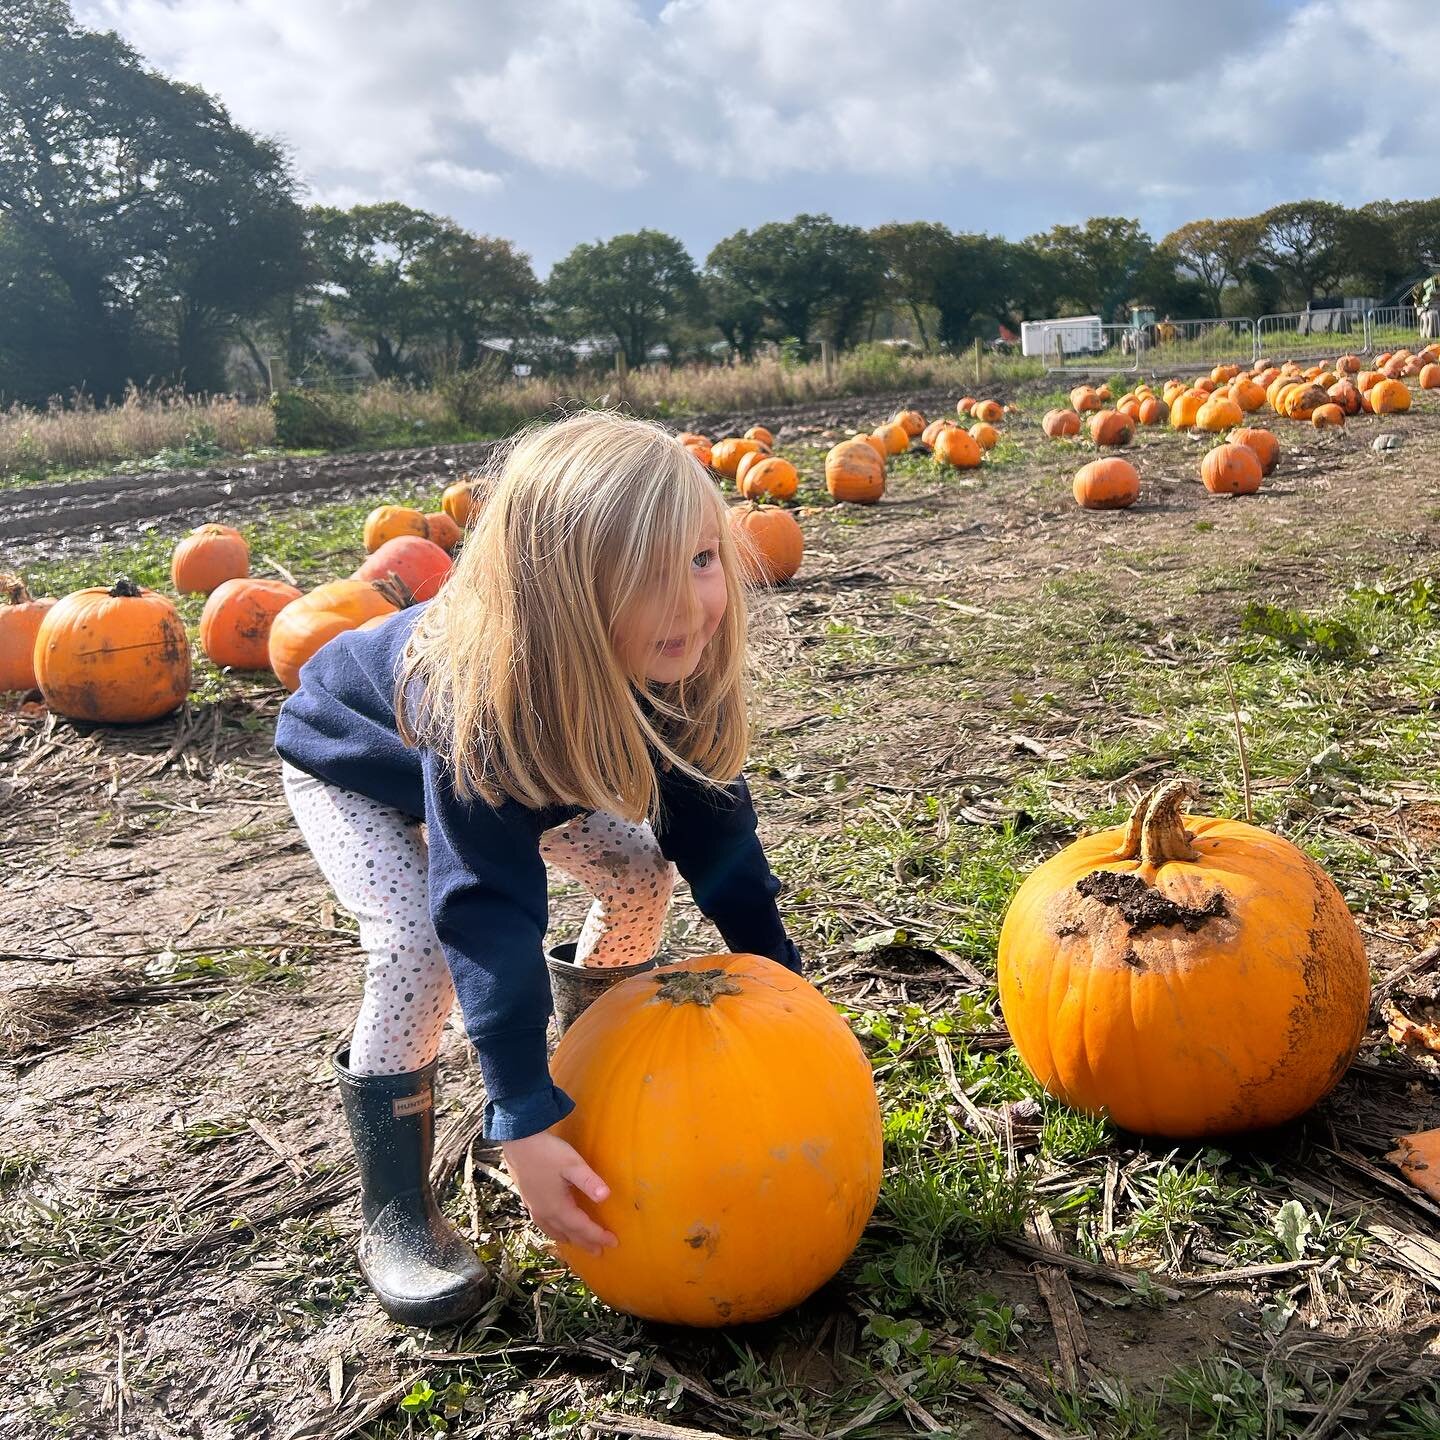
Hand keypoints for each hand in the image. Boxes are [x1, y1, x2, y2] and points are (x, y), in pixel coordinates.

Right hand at [500, 1130, 617, 1255]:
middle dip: (585, 1243)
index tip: (614, 1242)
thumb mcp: (573, 1164)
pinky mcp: (528, 1200)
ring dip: (569, 1239)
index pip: (582, 1227)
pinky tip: (555, 1226)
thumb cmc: (547, 1152)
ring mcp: (534, 1207)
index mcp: (558, 1207)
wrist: (518, 1141)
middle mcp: (545, 1212)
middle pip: (569, 1233)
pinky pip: (544, 1225)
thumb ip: (589, 1181)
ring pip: (554, 1231)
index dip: (598, 1236)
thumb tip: (606, 1197)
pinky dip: (554, 1231)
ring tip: (579, 1244)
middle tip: (599, 1252)